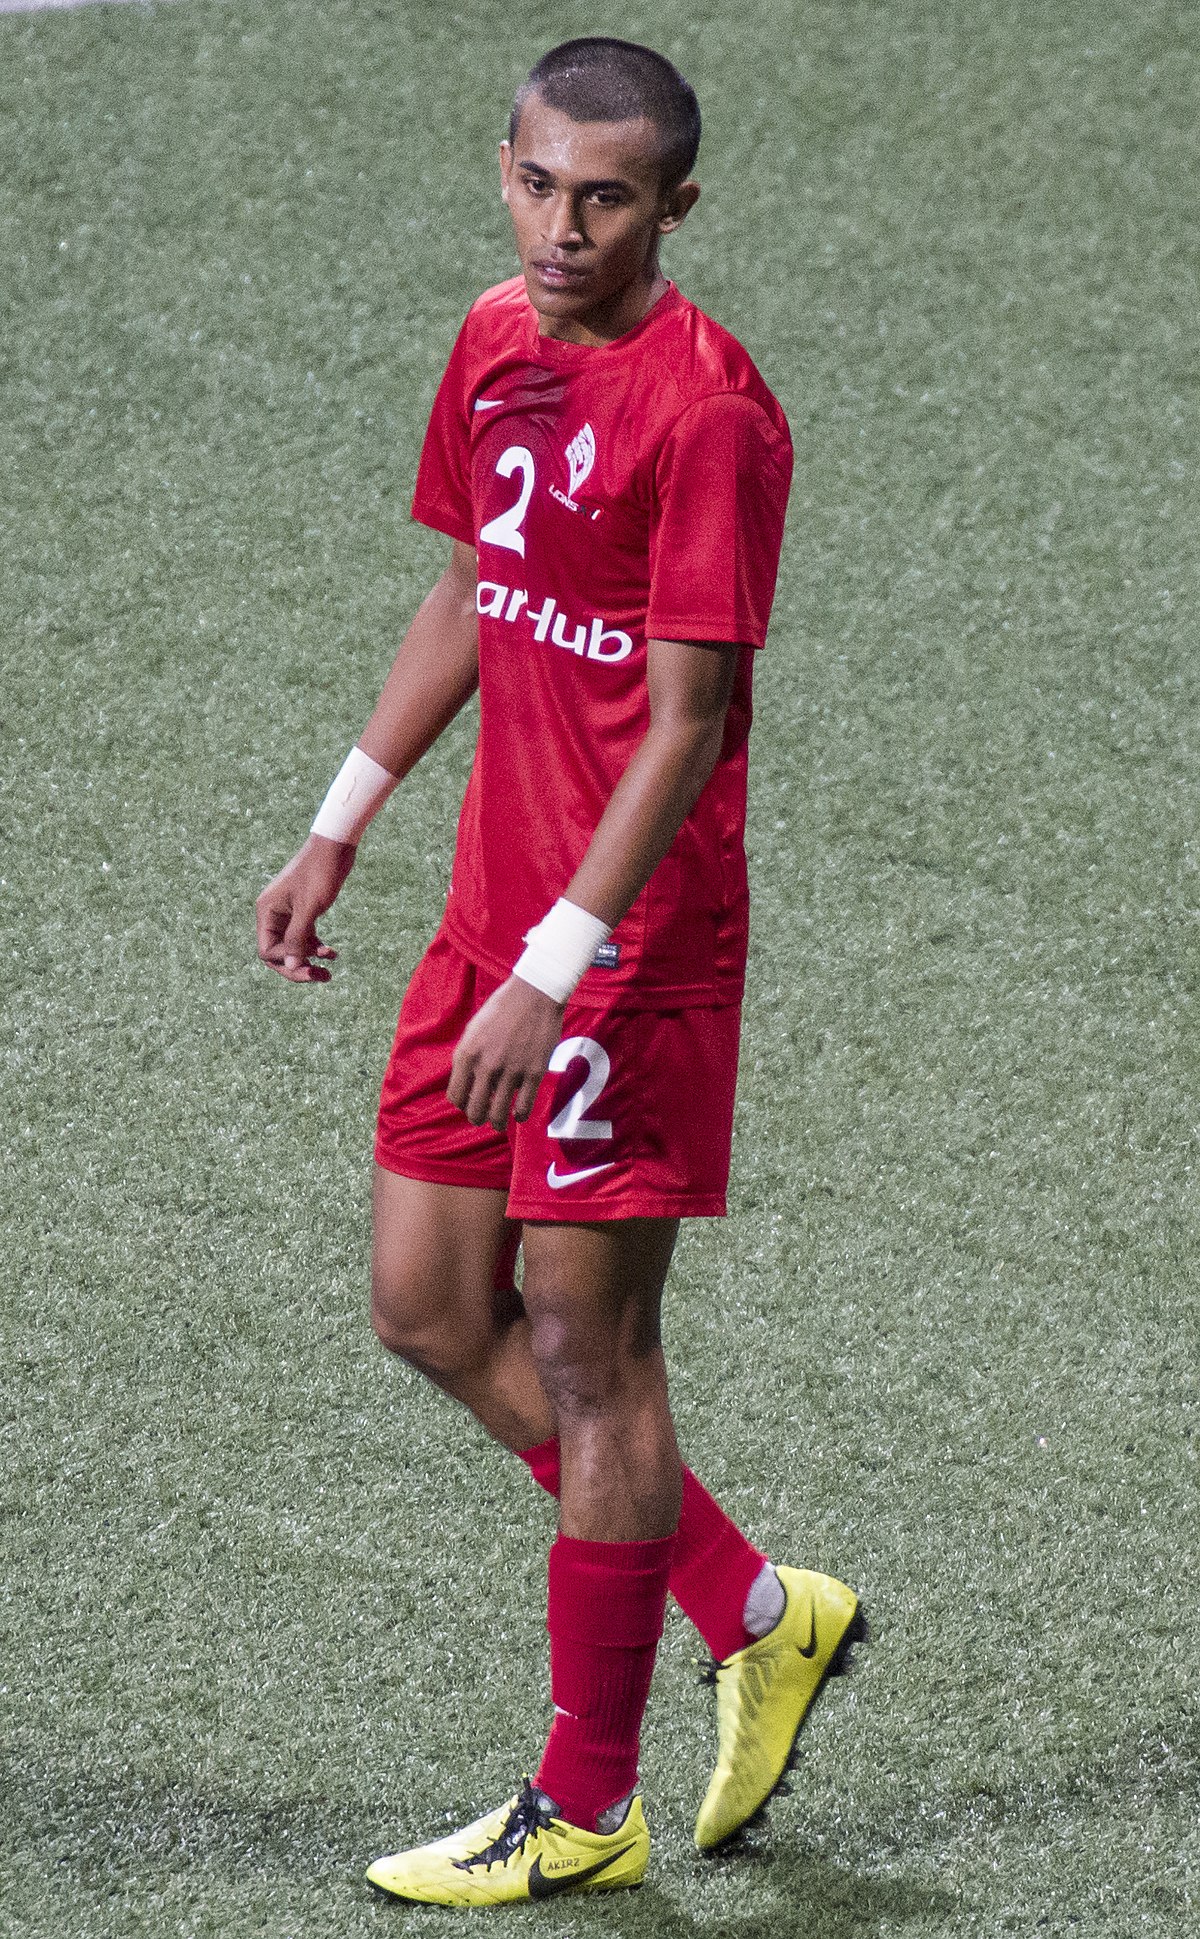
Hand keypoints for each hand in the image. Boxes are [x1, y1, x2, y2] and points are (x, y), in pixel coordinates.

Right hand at [255, 834, 356, 981]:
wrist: (336, 847)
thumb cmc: (320, 873)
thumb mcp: (310, 907)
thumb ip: (298, 937)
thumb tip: (290, 967)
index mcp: (267, 911)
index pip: (267, 951)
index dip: (286, 963)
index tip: (309, 965)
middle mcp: (273, 914)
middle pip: (279, 953)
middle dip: (298, 967)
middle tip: (321, 977)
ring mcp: (288, 914)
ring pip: (293, 947)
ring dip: (309, 961)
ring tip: (329, 973)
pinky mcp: (303, 911)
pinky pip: (305, 937)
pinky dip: (317, 948)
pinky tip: (333, 954)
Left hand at [448, 975, 564, 1128]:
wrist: (533, 994)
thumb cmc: (501, 1008)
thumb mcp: (473, 1030)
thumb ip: (468, 1057)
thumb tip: (469, 1084)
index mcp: (467, 1054)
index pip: (455, 1095)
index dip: (461, 1104)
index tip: (468, 1103)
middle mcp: (486, 1066)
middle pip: (475, 1110)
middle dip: (477, 1118)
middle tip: (483, 1117)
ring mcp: (511, 1071)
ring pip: (499, 1114)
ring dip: (497, 1123)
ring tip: (499, 1123)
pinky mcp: (534, 1072)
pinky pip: (525, 1106)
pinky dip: (521, 1115)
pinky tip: (521, 1114)